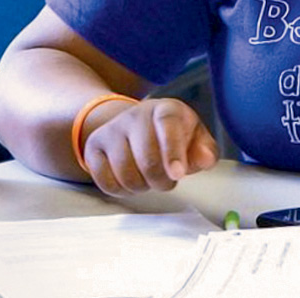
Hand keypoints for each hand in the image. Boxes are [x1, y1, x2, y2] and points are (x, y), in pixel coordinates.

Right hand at [79, 98, 219, 194]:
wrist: (135, 125)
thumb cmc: (171, 135)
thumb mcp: (194, 138)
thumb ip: (205, 150)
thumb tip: (204, 159)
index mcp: (164, 110)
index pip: (167, 125)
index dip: (173, 151)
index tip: (178, 174)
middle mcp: (135, 115)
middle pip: (147, 159)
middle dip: (161, 180)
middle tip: (167, 180)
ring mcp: (111, 130)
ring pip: (126, 174)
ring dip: (142, 186)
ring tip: (148, 177)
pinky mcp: (94, 147)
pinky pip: (106, 182)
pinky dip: (121, 190)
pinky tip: (130, 178)